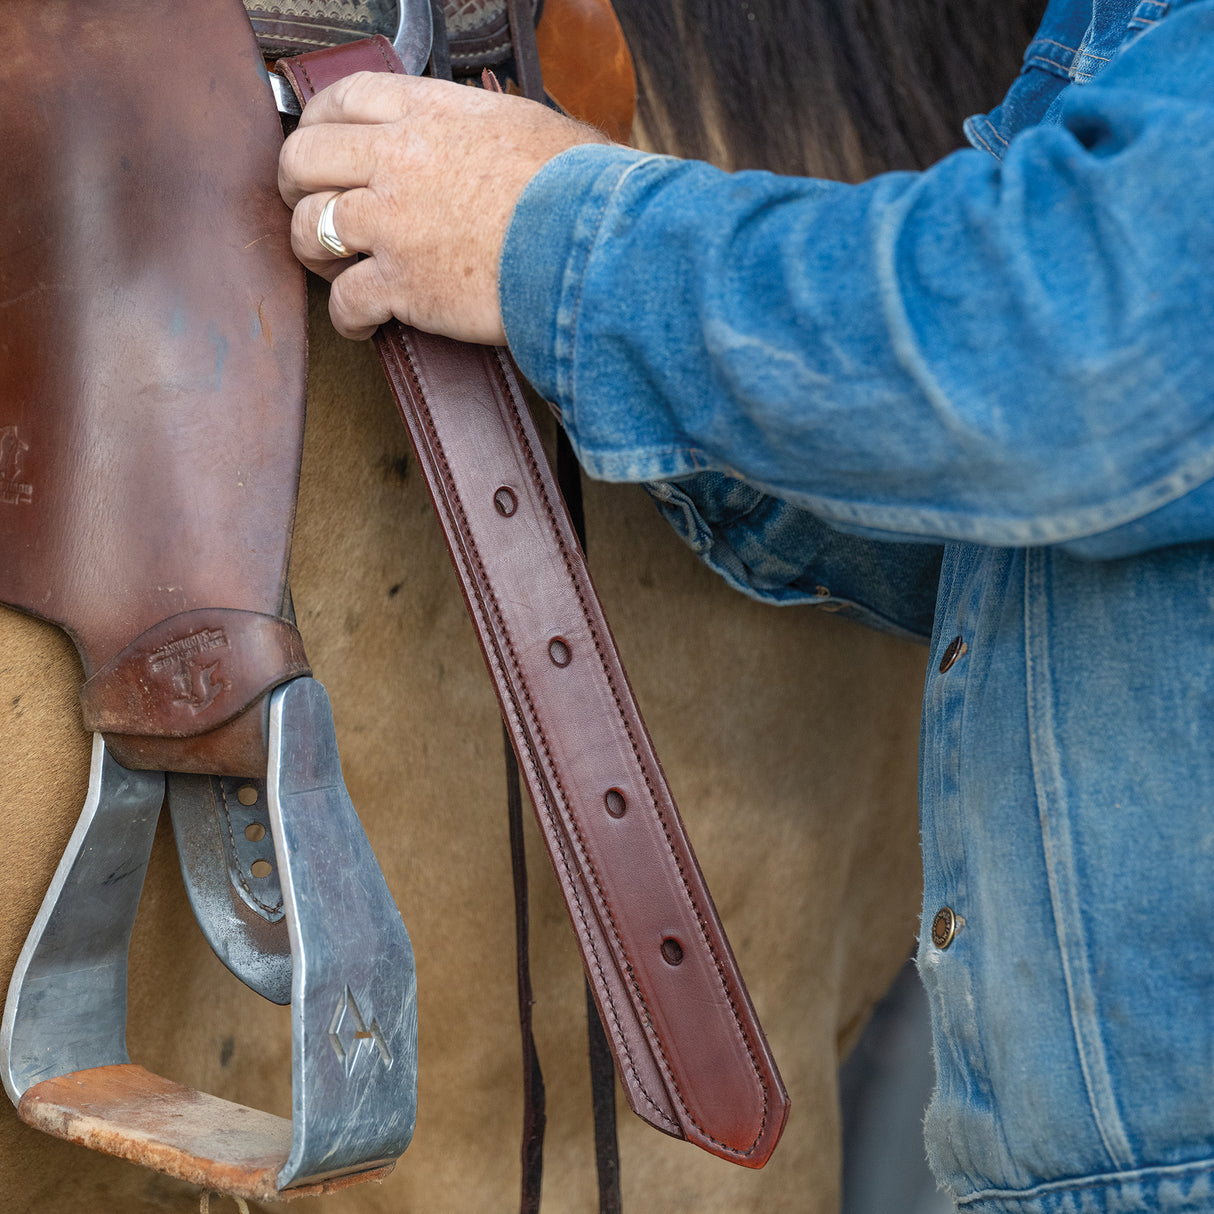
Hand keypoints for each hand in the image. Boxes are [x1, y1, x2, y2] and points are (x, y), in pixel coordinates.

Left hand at [278, 71, 609, 343]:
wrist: (591, 243)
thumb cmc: (579, 189)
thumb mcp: (524, 125)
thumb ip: (477, 128)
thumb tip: (481, 140)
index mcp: (428, 113)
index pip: (342, 99)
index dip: (317, 124)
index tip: (319, 146)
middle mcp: (398, 160)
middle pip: (305, 160)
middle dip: (296, 186)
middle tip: (308, 207)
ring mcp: (393, 223)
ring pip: (309, 228)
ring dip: (314, 252)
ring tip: (334, 269)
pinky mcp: (402, 284)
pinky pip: (345, 302)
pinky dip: (346, 319)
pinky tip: (361, 326)